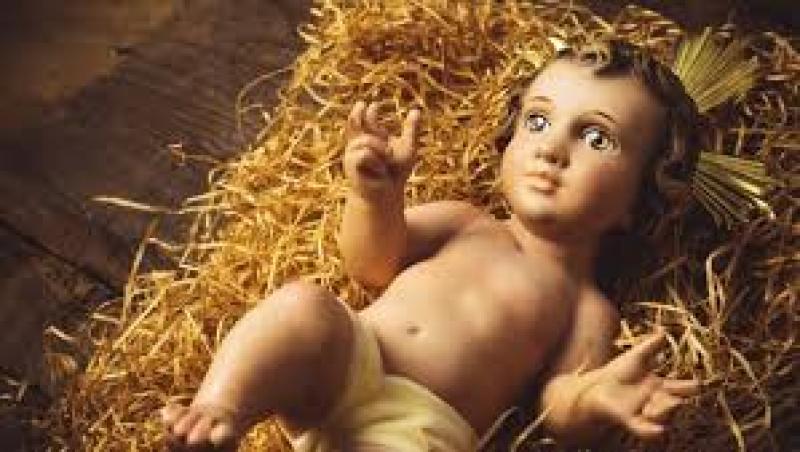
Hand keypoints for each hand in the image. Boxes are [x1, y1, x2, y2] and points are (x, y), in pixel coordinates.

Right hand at [343, 101, 420, 199]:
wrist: (387, 194)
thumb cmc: (396, 173)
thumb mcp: (407, 149)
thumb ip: (410, 130)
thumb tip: (416, 110)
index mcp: (370, 138)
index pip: (364, 119)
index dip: (365, 111)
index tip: (374, 105)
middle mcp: (359, 143)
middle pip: (354, 122)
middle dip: (357, 113)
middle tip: (363, 104)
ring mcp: (352, 153)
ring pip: (366, 141)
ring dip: (380, 149)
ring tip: (386, 160)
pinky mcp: (350, 164)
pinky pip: (364, 154)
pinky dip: (376, 161)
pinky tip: (379, 170)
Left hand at [580, 331, 700, 439]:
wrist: (596, 385)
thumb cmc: (619, 372)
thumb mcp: (637, 357)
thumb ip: (651, 346)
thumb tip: (664, 332)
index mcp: (660, 386)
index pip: (680, 387)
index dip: (690, 387)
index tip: (699, 384)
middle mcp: (656, 401)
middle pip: (673, 404)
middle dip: (677, 402)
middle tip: (678, 399)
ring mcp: (644, 412)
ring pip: (661, 416)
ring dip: (664, 412)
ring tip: (663, 406)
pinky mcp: (630, 421)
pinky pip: (644, 429)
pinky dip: (652, 431)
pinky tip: (659, 431)